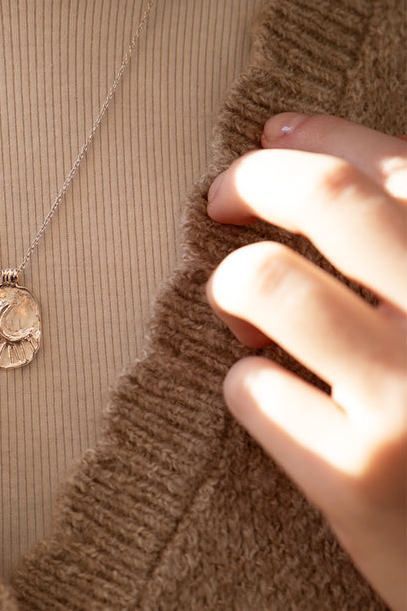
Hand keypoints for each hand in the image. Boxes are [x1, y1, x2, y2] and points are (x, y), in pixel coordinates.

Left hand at [206, 113, 406, 610]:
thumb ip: (405, 258)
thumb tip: (315, 158)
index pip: (400, 167)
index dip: (322, 136)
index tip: (274, 133)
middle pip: (328, 200)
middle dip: (254, 182)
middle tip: (222, 198)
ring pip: (266, 284)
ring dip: (232, 287)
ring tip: (240, 313)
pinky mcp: (357, 477)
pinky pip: (250, 390)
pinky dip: (243, 382)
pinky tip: (265, 391)